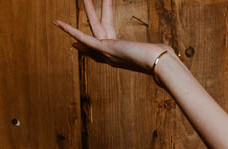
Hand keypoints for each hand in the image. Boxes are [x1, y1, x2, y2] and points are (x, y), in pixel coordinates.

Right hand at [55, 0, 169, 73]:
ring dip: (88, 10)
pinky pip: (83, 37)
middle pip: (98, 31)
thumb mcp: (158, 52)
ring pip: (90, 29)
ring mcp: (106, 53)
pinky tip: (58, 23)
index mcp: (123, 55)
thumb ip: (158, 51)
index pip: (105, 46)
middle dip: (92, 16)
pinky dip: (70, 30)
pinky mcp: (103, 49)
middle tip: (84, 5)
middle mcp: (111, 56)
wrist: (161, 64)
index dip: (92, 44)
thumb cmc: (164, 60)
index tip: (78, 44)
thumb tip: (170, 53)